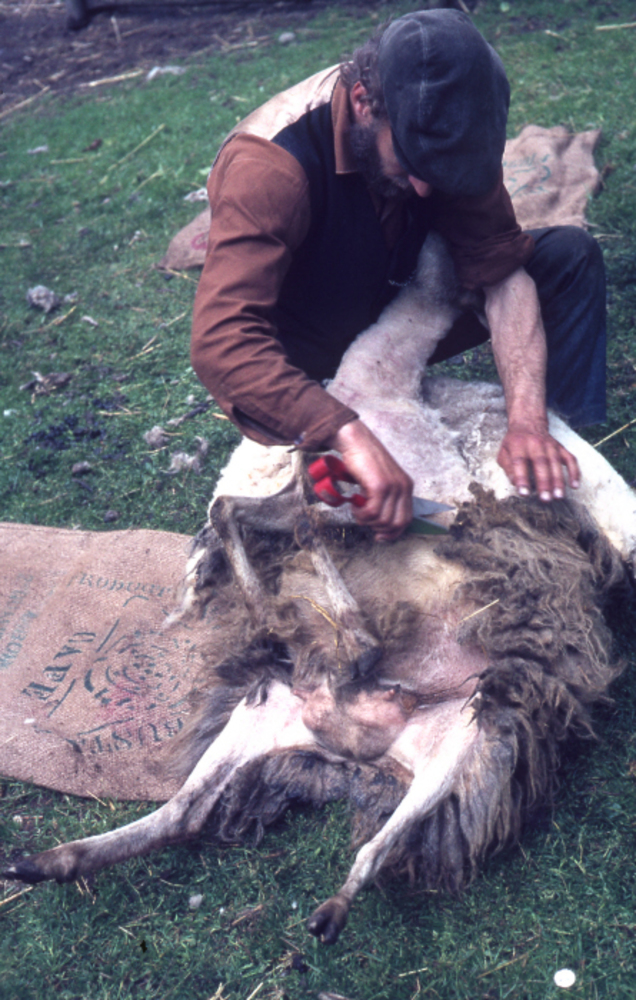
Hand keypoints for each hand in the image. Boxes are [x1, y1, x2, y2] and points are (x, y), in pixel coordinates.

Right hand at [330, 420, 412, 540]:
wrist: (356, 441)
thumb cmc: (364, 461)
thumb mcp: (380, 481)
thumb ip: (385, 498)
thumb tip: (379, 523)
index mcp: (406, 487)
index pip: (406, 519)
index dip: (393, 532)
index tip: (380, 536)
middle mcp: (403, 487)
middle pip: (396, 523)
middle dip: (379, 529)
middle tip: (365, 521)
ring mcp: (393, 486)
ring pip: (383, 520)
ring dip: (366, 520)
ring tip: (357, 510)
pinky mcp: (380, 485)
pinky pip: (372, 512)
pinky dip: (361, 514)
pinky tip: (355, 506)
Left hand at [497, 422, 580, 500]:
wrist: (528, 423)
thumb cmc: (514, 443)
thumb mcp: (503, 452)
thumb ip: (508, 467)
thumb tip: (515, 483)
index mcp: (518, 445)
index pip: (519, 462)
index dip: (521, 478)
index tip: (524, 494)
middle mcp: (535, 444)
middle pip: (540, 463)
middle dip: (544, 482)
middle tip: (545, 499)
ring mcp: (550, 445)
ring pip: (556, 462)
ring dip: (558, 480)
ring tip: (559, 496)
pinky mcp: (561, 447)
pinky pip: (570, 459)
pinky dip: (574, 472)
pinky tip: (575, 485)